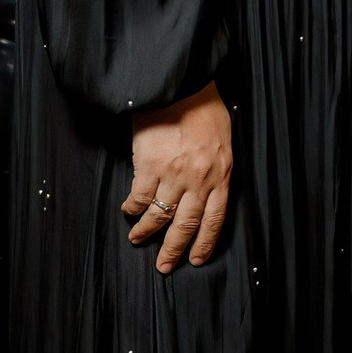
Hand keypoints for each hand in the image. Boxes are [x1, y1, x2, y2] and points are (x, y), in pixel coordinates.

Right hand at [125, 84, 231, 272]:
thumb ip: (216, 170)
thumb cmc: (204, 109)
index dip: (204, 243)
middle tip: (163, 266)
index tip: (195, 260)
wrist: (181, 85)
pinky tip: (129, 211)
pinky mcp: (150, 166)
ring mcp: (174, 174)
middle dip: (174, 250)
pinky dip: (132, 207)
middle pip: (186, 225)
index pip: (215, 219)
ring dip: (146, 231)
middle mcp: (199, 180)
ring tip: (138, 240)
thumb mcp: (223, 142)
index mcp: (222, 174)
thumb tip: (205, 194)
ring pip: (159, 215)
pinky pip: (139, 197)